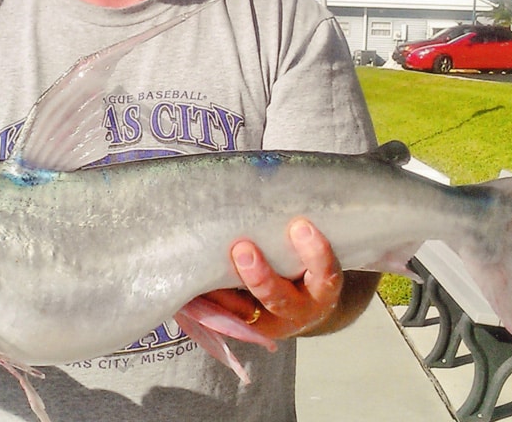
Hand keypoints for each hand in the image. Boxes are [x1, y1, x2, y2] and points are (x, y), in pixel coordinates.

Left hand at [203, 218, 378, 338]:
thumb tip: (269, 184)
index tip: (301, 225)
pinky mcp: (243, 327)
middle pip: (280, 299)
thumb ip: (298, 230)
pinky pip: (221, 318)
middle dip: (261, 276)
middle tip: (242, 248)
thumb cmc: (307, 262)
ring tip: (201, 271)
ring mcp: (269, 325)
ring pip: (246, 314)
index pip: (325, 272)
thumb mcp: (313, 250)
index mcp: (322, 289)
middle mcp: (298, 311)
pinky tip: (187, 286)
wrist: (307, 305)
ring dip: (222, 295)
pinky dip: (204, 303)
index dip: (315, 252)